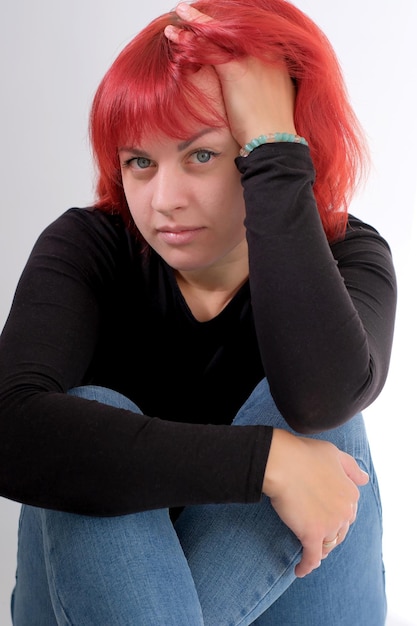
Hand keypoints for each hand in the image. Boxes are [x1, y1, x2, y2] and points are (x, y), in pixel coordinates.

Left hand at [165, 3, 296, 147]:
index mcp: (276, 57)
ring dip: (196, 22)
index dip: (226, 26)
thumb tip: (252, 88)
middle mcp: (265, 50)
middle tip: (192, 14)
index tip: (211, 23)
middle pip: (232, 27)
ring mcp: (251, 57)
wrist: (274, 141)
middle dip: (211, 20)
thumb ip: (262, 85)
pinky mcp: (235, 68)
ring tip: (180, 16)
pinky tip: (175, 33)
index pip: (246, 32)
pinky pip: (207, 47)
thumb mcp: (271, 99)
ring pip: (218, 33)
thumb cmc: (271, 129)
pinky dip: (189, 39)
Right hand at [263, 429, 368, 577]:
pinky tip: (300, 570)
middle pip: (340, 531)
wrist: (282, 462)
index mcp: (351, 493)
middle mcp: (345, 511)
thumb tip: (365, 480)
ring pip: (328, 544)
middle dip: (331, 533)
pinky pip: (312, 557)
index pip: (348, 512)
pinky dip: (307, 566)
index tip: (325, 514)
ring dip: (321, 549)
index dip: (336, 514)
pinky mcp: (312, 535)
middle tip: (315, 531)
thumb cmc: (303, 454)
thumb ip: (351, 468)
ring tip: (310, 550)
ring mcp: (330, 525)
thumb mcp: (334, 454)